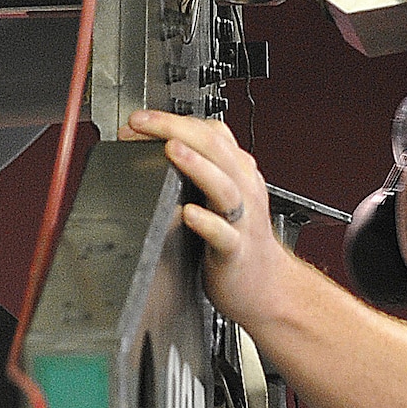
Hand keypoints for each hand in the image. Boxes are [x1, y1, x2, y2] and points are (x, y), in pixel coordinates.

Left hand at [123, 109, 290, 328]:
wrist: (268, 286)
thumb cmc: (240, 239)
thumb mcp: (224, 194)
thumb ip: (202, 170)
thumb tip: (160, 146)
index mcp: (238, 172)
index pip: (209, 132)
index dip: (173, 121)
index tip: (138, 121)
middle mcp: (243, 190)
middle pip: (215, 149)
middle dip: (175, 129)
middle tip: (142, 122)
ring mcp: (242, 221)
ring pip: (224, 187)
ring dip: (197, 166)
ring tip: (171, 150)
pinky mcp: (237, 252)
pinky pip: (224, 236)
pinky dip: (208, 223)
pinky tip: (189, 215)